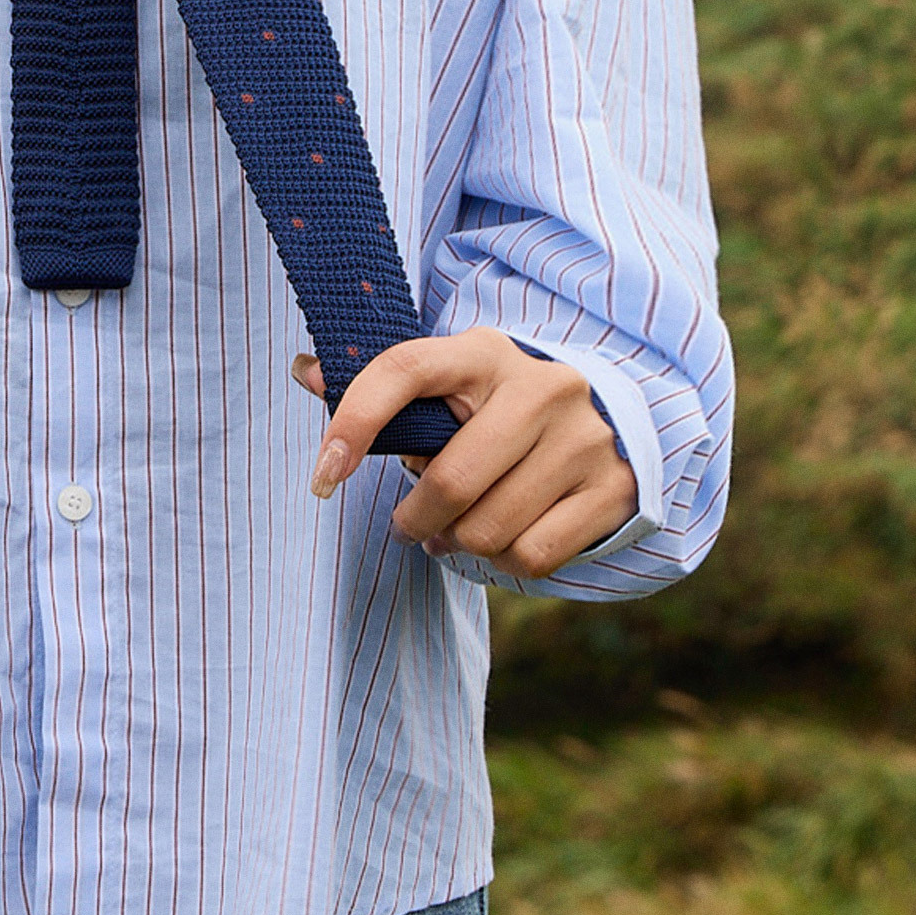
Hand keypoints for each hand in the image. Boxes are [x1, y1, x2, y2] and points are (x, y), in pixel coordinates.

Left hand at [290, 329, 637, 578]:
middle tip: (407, 526)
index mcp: (485, 352)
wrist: (612, 415)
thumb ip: (384, 385)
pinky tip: (496, 543)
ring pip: (488, 528)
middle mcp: (542, 387)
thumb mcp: (452, 381)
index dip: (355, 420)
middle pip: (451, 481)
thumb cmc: (501, 404)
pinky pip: (532, 556)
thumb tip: (303, 370)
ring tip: (451, 534)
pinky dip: (500, 562)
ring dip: (456, 543)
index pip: (404, 369)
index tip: (324, 474)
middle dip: (414, 518)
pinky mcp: (612, 490)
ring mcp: (584, 440)